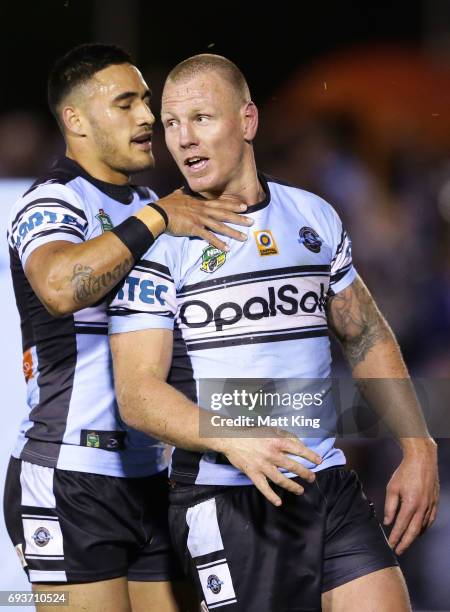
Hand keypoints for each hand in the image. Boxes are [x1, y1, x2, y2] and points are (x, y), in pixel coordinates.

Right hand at [157, 189, 253, 250]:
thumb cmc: (165, 205)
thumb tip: (181, 190)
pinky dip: (218, 243)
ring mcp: (199, 219)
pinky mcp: (194, 228)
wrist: (158, 213)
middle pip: (224, 214)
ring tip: (244, 238)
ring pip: (220, 226)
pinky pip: (209, 237)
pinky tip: (226, 248)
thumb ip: (182, 194)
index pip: (220, 203)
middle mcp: (202, 210)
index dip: (233, 204)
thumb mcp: (176, 196)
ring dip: (233, 232)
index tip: (244, 206)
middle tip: (251, 222)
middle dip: (239, 218)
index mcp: (200, 203)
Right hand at [218, 429, 322, 505]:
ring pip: (281, 479)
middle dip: (305, 473)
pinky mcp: (253, 473)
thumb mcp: (270, 429)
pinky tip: (278, 501)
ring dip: (292, 486)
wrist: (231, 438)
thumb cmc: (252, 432)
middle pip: (293, 466)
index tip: (319, 461)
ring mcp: (262, 465)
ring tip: (300, 490)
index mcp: (277, 441)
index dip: (310, 456)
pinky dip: (271, 495)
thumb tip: (299, 444)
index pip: (298, 449)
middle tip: (312, 478)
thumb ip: (285, 436)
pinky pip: (264, 487)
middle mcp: (272, 454)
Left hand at [384, 439, 438, 553]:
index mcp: (410, 504)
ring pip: (423, 527)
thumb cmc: (405, 472)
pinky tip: (419, 531)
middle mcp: (422, 508)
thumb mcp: (392, 488)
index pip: (401, 526)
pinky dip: (424, 528)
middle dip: (405, 543)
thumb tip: (388, 521)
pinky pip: (430, 520)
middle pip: (414, 531)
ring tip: (406, 542)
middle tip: (399, 551)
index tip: (390, 545)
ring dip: (414, 537)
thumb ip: (390, 506)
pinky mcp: (435, 502)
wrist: (422, 460)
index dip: (395, 537)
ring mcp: (430, 506)